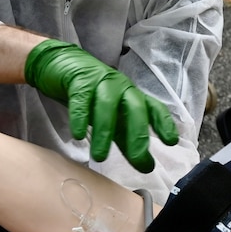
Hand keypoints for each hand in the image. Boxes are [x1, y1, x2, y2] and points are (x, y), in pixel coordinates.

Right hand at [23, 40, 177, 169]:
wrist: (59, 64)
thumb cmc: (90, 96)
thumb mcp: (111, 120)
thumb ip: (127, 142)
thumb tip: (147, 167)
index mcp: (132, 96)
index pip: (153, 108)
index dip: (163, 123)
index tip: (171, 142)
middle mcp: (121, 87)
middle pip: (135, 107)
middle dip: (137, 133)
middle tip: (137, 158)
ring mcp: (100, 82)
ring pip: (107, 105)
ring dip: (105, 131)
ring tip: (100, 157)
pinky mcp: (78, 80)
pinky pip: (81, 99)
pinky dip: (80, 117)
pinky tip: (78, 134)